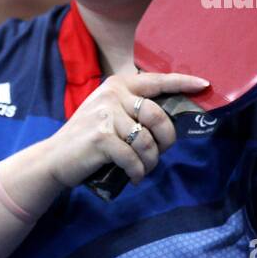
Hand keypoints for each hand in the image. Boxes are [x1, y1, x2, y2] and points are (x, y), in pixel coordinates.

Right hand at [42, 72, 209, 189]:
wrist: (53, 159)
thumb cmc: (86, 140)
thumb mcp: (107, 114)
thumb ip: (132, 109)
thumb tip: (170, 119)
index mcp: (117, 85)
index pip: (156, 80)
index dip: (182, 83)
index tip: (203, 85)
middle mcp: (111, 95)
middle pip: (157, 115)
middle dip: (166, 140)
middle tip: (160, 153)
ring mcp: (105, 115)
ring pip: (147, 141)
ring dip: (151, 161)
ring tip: (143, 169)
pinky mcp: (101, 137)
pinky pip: (133, 158)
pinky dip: (137, 172)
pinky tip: (133, 177)